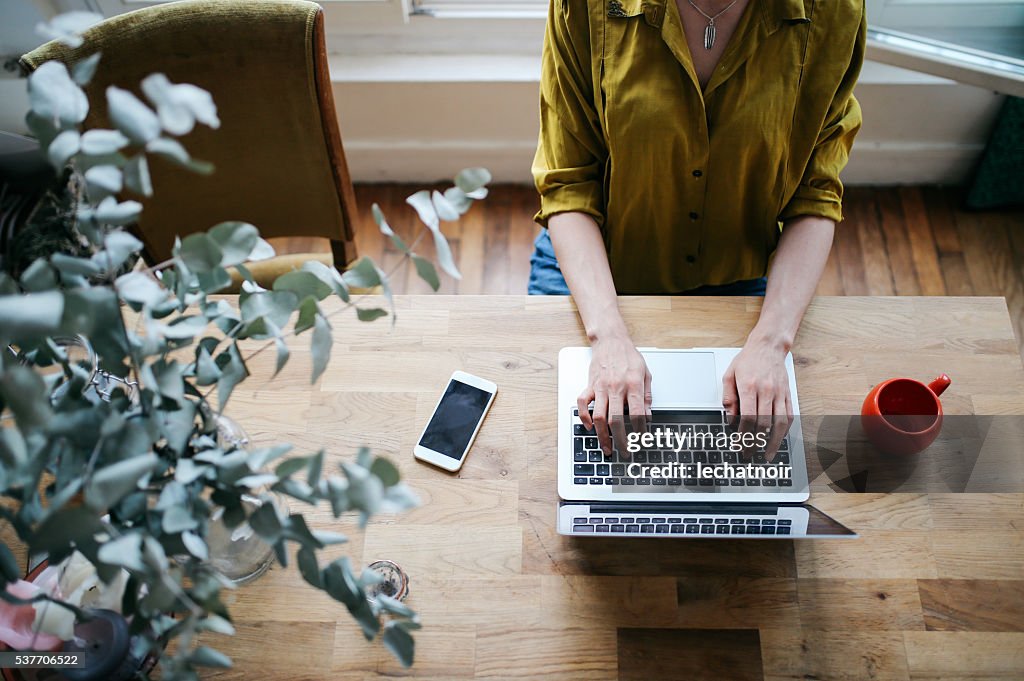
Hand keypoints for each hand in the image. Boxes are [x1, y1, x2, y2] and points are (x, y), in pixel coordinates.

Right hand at [578, 333, 651, 454]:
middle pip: (616, 420)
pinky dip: (584, 417)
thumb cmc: (628, 356)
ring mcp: (600, 387)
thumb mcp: (645, 373)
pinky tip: (590, 426)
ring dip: (602, 435)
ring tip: (607, 447)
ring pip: (599, 416)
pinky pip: (583, 404)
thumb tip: (649, 415)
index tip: (642, 441)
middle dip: (621, 440)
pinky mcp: (590, 385)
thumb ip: (646, 396)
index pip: (637, 414)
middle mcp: (616, 387)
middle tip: (624, 452)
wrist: (610, 340)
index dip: (640, 431)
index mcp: (632, 384)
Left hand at [722, 335, 793, 458]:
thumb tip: (730, 419)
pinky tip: (779, 440)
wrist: (768, 346)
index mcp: (749, 386)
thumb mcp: (729, 375)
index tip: (740, 446)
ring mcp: (779, 393)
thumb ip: (728, 397)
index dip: (744, 435)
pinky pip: (789, 416)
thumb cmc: (748, 360)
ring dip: (774, 442)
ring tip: (768, 454)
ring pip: (779, 423)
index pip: (747, 417)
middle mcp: (766, 391)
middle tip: (750, 454)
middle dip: (756, 442)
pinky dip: (784, 431)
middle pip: (763, 423)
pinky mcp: (788, 394)